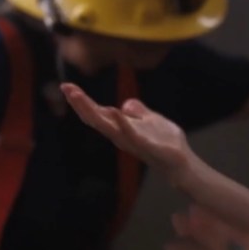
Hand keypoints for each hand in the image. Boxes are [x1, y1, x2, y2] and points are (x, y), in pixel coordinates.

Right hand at [60, 83, 193, 175]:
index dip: (81, 101)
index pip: (97, 113)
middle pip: (95, 119)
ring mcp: (132, 141)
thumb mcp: (151, 120)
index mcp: (120, 128)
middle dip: (80, 104)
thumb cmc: (166, 142)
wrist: (182, 163)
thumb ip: (138, 112)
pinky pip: (132, 134)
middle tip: (66, 88)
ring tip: (79, 95)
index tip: (67, 86)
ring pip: (107, 126)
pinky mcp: (147, 146)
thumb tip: (125, 104)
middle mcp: (121, 136)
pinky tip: (114, 110)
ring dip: (92, 110)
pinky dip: (122, 123)